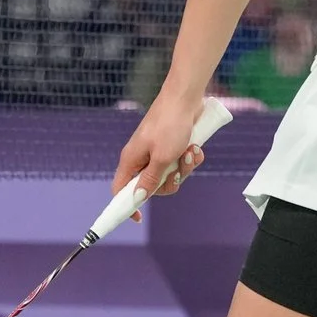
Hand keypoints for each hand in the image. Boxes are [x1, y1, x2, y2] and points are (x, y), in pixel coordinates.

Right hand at [110, 87, 212, 220]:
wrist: (186, 97)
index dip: (127, 205)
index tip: (139, 218)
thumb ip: (150, 180)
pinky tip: (195, 147)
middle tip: (178, 170)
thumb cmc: (170, 124)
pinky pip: (179, 163)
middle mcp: (142, 157)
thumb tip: (137, 199)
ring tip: (190, 152)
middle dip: (170, 182)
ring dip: (184, 168)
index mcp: (132, 160)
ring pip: (169, 175)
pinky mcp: (171, 146)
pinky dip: (189, 158)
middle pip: (151, 186)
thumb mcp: (162, 158)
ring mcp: (157, 151)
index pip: (120, 190)